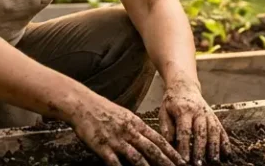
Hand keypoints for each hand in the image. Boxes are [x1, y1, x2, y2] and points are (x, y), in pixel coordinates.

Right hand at [67, 91, 183, 165]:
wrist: (83, 105)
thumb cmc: (103, 110)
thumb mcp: (125, 115)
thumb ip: (137, 128)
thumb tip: (149, 138)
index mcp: (136, 123)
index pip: (158, 139)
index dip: (171, 151)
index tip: (181, 159)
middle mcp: (129, 131)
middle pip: (152, 149)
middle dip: (166, 161)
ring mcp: (116, 140)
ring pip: (137, 156)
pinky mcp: (102, 147)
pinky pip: (114, 162)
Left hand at [159, 80, 230, 165]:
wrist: (184, 86)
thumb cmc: (172, 102)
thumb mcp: (164, 112)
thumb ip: (167, 128)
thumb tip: (170, 144)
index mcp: (183, 110)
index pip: (185, 130)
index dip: (185, 146)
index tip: (184, 160)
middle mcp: (198, 111)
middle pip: (201, 131)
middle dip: (200, 149)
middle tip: (198, 163)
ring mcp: (208, 113)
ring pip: (213, 130)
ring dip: (214, 146)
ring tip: (214, 161)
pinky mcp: (214, 116)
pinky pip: (221, 129)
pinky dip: (225, 141)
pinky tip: (226, 153)